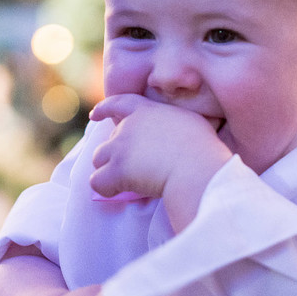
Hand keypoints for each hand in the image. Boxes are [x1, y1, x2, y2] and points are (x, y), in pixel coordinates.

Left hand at [89, 94, 230, 200]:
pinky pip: (97, 181)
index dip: (104, 109)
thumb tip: (176, 132)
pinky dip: (106, 188)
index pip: (119, 103)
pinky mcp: (117, 170)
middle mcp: (129, 126)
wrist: (196, 166)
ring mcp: (120, 147)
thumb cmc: (202, 147)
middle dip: (116, 154)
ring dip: (109, 170)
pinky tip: (118, 192)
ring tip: (126, 182)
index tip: (94, 115)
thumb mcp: (190, 122)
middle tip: (134, 168)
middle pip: (109, 139)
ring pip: (99, 158)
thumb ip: (174, 123)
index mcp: (146, 111)